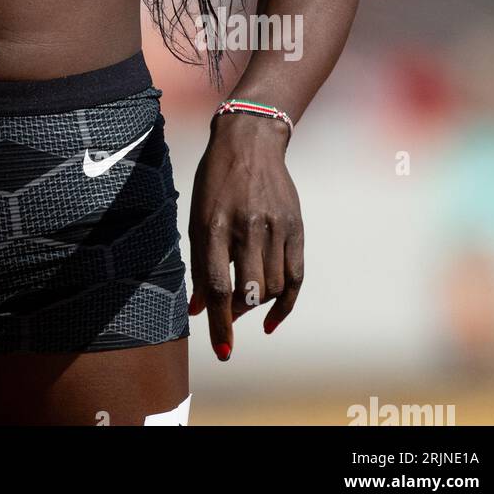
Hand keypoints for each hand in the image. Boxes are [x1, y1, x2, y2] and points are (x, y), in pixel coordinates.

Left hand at [187, 112, 302, 357]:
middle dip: (236, 314)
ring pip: (272, 288)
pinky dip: (285, 305)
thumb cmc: (215, 182)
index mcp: (214, 223)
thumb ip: (199, 263)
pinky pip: (295, 278)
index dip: (219, 323)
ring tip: (243, 303)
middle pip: (248, 291)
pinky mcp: (296, 227)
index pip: (218, 285)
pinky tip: (272, 319)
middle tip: (227, 315)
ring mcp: (275, 227)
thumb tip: (197, 310)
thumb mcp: (197, 216)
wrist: (250, 142)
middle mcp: (246, 227)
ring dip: (257, 306)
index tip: (222, 351)